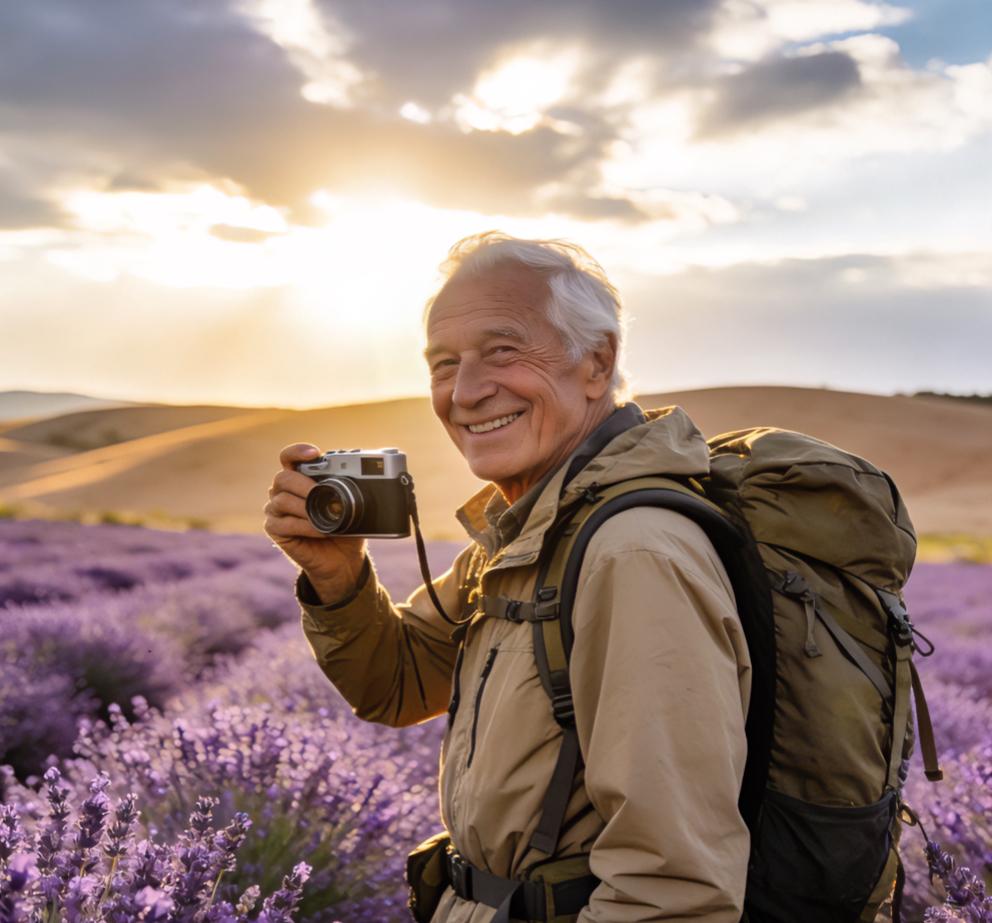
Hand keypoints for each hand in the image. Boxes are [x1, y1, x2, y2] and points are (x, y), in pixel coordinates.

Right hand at [263, 443, 366, 603]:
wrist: (343, 559)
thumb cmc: (346, 528)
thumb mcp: (353, 506)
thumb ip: (353, 490)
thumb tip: (368, 477)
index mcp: (300, 478)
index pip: (289, 457)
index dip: (297, 451)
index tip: (314, 454)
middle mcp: (283, 491)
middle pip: (283, 477)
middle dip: (303, 484)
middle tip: (320, 493)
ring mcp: (276, 510)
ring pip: (281, 500)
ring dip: (305, 508)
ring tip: (325, 517)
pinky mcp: (275, 530)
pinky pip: (284, 523)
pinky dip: (305, 526)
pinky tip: (321, 531)